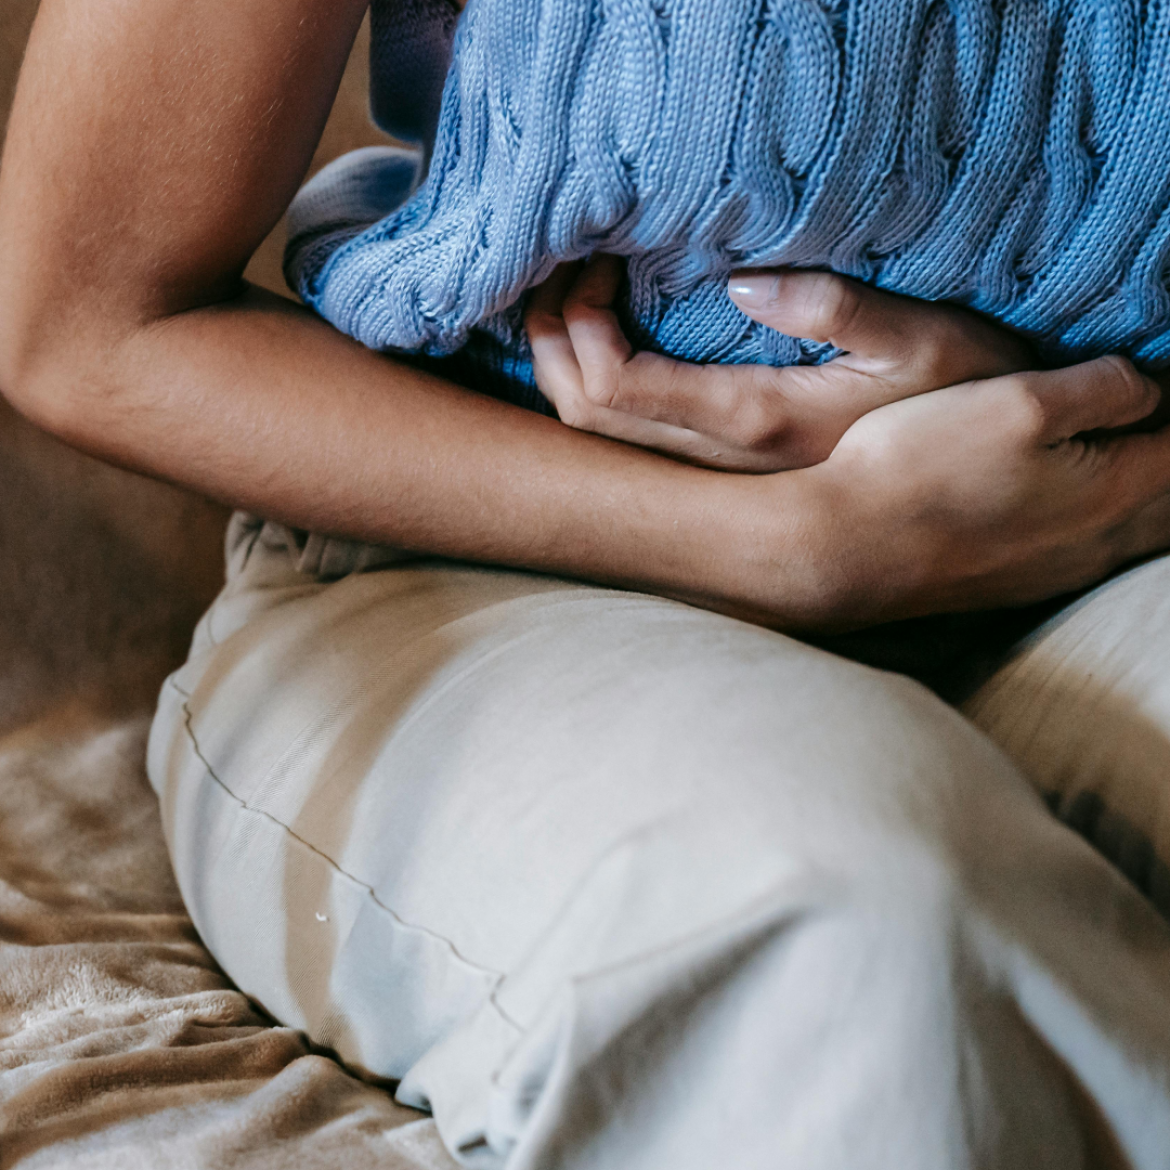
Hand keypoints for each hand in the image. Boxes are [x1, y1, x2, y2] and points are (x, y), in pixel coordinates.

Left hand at [526, 255, 1034, 470]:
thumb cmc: (966, 395)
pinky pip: (629, 438)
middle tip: (562, 268)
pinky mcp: (726, 468)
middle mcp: (720, 461)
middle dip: (551, 342)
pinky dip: (593, 388)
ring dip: (565, 366)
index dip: (579, 326)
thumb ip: (835, 308)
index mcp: (755, 421)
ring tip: (570, 298)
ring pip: (598, 437)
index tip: (597, 259)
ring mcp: (719, 472)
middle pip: (585, 417)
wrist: (983, 476)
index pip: (616, 388)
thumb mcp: (925, 338)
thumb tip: (739, 280)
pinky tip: (602, 343)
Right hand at [770, 357, 1169, 627]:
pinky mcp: (1014, 583)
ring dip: (1143, 489)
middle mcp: (1097, 544)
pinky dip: (1102, 515)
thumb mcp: (1018, 400)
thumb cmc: (923, 468)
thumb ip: (1102, 387)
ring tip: (1131, 447)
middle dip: (1165, 449)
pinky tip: (1076, 498)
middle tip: (1151, 413)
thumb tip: (1148, 388)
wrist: (843, 548)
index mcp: (1114, 492)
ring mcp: (1054, 572)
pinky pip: (1089, 549)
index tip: (1161, 375)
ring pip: (1135, 529)